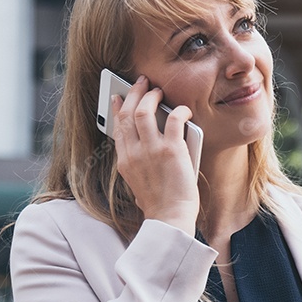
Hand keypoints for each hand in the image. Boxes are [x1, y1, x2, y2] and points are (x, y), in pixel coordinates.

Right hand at [112, 75, 198, 232]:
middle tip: (141, 82)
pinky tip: (184, 110)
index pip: (117, 127)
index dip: (118, 108)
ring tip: (158, 91)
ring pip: (144, 110)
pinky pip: (173, 119)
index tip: (119, 97)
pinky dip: (179, 111)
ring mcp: (151, 150)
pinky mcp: (172, 150)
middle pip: (128, 113)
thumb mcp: (139, 183)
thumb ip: (139, 164)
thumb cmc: (160, 205)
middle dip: (133, 93)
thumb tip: (147, 146)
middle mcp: (134, 152)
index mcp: (124, 161)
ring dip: (151, 96)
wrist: (170, 218)